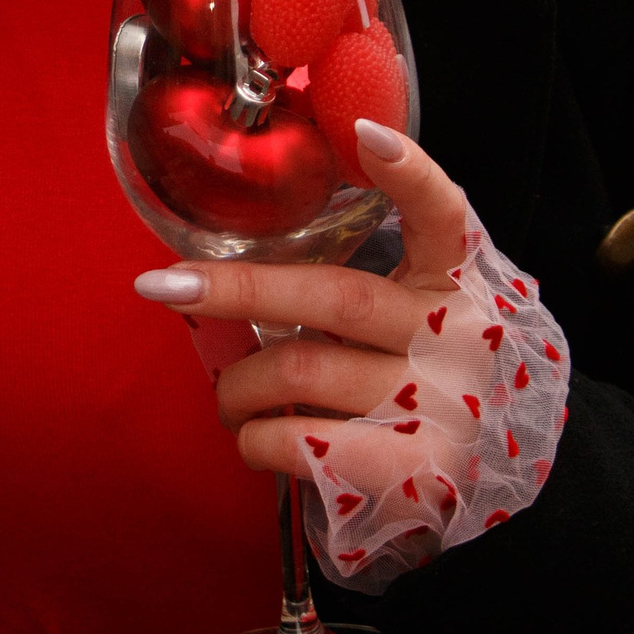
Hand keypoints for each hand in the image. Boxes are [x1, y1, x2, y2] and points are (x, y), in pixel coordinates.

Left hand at [138, 116, 474, 503]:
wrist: (470, 498)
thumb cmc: (412, 390)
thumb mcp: (407, 326)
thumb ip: (355, 292)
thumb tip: (230, 268)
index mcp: (455, 286)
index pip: (444, 216)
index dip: (409, 174)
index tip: (364, 135)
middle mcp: (457, 338)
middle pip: (335, 296)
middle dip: (238, 287)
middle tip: (162, 284)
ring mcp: (441, 406)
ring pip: (297, 371)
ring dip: (237, 387)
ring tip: (230, 398)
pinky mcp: (414, 470)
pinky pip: (298, 442)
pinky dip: (255, 438)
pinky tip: (254, 437)